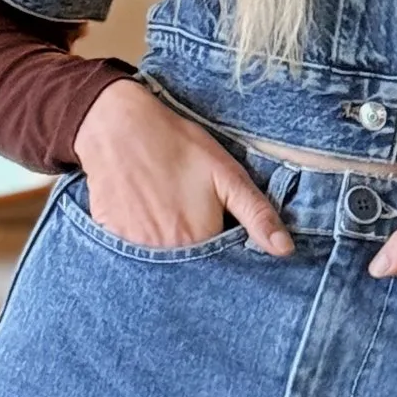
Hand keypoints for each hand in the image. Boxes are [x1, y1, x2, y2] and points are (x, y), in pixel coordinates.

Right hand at [72, 79, 292, 254]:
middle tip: (184, 212)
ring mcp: (134, 250)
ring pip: (160, 264)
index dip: (221, 248)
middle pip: (188, 270)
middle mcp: (166, 255)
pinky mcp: (110, 240)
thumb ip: (257, 214)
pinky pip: (130, 256)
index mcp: (199, 241)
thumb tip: (285, 251)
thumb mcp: (227, 174)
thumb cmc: (177, 145)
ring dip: (167, 248)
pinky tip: (141, 213)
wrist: (117, 126)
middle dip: (194, 253)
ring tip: (163, 211)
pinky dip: (139, 241)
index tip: (214, 225)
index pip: (220, 267)